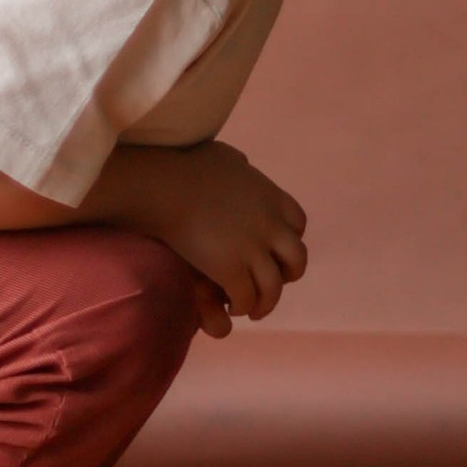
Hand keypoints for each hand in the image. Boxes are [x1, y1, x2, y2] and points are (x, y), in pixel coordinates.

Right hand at [79, 141, 308, 330]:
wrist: (168, 187)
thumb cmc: (189, 167)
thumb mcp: (228, 158)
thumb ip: (241, 166)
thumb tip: (242, 165)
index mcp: (272, 198)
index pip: (298, 224)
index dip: (289, 240)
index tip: (273, 249)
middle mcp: (270, 226)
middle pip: (297, 259)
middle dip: (287, 274)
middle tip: (268, 283)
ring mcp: (252, 250)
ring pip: (274, 288)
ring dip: (266, 302)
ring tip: (251, 308)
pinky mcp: (231, 270)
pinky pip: (247, 299)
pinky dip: (242, 306)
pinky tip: (231, 304)